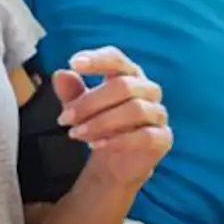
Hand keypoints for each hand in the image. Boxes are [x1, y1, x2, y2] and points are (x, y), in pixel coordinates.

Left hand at [53, 46, 172, 187]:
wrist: (116, 164)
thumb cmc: (100, 126)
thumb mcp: (80, 109)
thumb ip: (71, 92)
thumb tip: (60, 74)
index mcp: (128, 75)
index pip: (117, 59)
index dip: (97, 60)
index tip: (73, 63)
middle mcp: (148, 89)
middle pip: (124, 86)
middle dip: (90, 102)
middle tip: (64, 118)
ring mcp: (158, 113)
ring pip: (135, 109)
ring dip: (101, 122)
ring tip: (76, 134)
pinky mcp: (163, 138)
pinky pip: (145, 135)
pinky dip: (119, 140)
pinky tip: (97, 145)